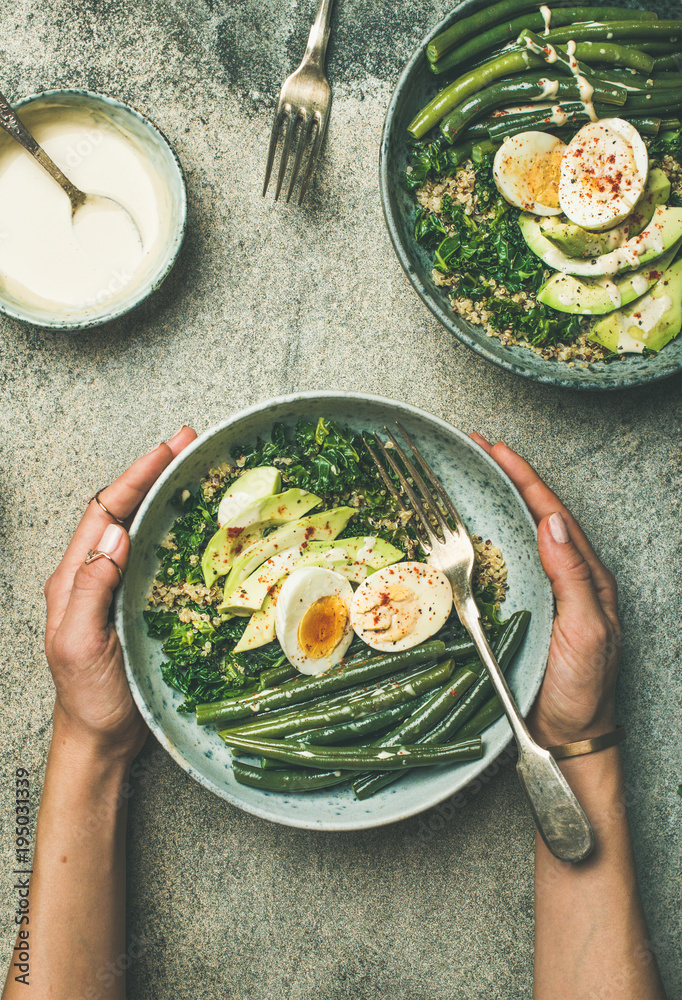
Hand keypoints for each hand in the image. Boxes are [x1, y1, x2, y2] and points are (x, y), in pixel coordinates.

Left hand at [44, 426, 196, 762]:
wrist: (101, 738)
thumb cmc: (87, 698)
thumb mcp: (79, 644)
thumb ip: (90, 589)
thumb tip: (115, 534)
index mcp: (73, 577)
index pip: (104, 512)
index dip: (134, 477)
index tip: (166, 449)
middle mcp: (96, 574)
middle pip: (123, 509)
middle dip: (153, 472)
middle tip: (188, 442)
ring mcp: (120, 588)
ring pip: (142, 528)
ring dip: (167, 496)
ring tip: (197, 468)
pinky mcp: (141, 603)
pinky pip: (158, 557)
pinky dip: (178, 532)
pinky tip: (200, 524)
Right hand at [471, 435, 620, 747]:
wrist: (569, 734)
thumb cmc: (585, 687)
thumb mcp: (588, 630)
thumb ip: (573, 577)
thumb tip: (551, 523)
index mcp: (587, 575)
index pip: (553, 513)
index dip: (525, 478)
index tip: (497, 449)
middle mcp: (564, 577)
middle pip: (533, 515)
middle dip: (507, 479)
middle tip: (476, 449)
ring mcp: (541, 593)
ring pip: (516, 537)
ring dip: (493, 504)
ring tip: (468, 478)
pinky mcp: (520, 611)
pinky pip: (501, 567)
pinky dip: (483, 541)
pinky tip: (466, 532)